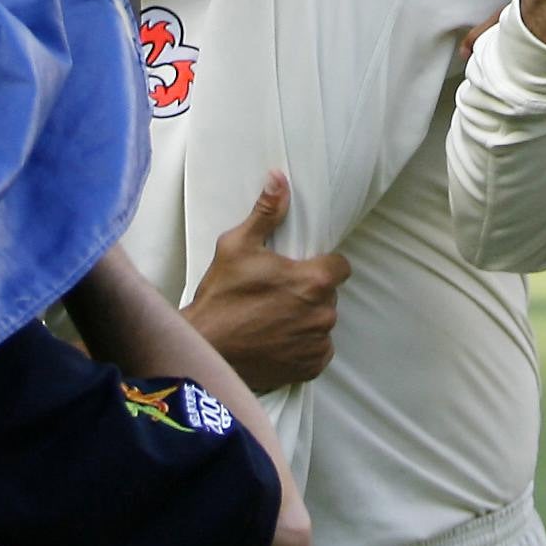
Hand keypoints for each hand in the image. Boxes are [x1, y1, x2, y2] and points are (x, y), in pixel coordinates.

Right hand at [183, 172, 353, 392]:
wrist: (206, 348)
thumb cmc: (221, 296)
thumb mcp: (237, 246)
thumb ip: (266, 213)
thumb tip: (279, 178)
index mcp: (314, 281)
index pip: (340, 266)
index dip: (322, 265)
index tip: (301, 268)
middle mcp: (324, 314)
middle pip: (329, 295)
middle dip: (311, 292)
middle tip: (279, 293)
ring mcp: (317, 344)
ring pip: (322, 323)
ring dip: (307, 319)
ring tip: (275, 318)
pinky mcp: (309, 368)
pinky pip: (317, 351)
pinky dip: (303, 346)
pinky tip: (278, 339)